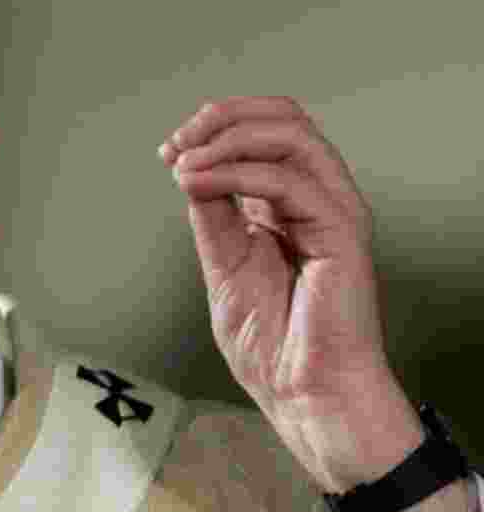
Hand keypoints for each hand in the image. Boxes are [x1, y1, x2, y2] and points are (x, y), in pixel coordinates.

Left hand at [159, 97, 422, 490]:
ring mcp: (332, 212)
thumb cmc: (270, 344)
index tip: (168, 152)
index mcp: (287, 205)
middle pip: (284, 117)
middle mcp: (314, 199)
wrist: (302, 394)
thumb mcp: (223, 266)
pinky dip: (236, 173)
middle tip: (177, 143)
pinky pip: (289, 180)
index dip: (213, 128)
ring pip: (291, 134)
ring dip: (226, 139)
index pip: (263, 133)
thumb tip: (189, 167)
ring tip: (184, 164)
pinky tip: (200, 183)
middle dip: (221, 117)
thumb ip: (213, 215)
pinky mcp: (342, 233)